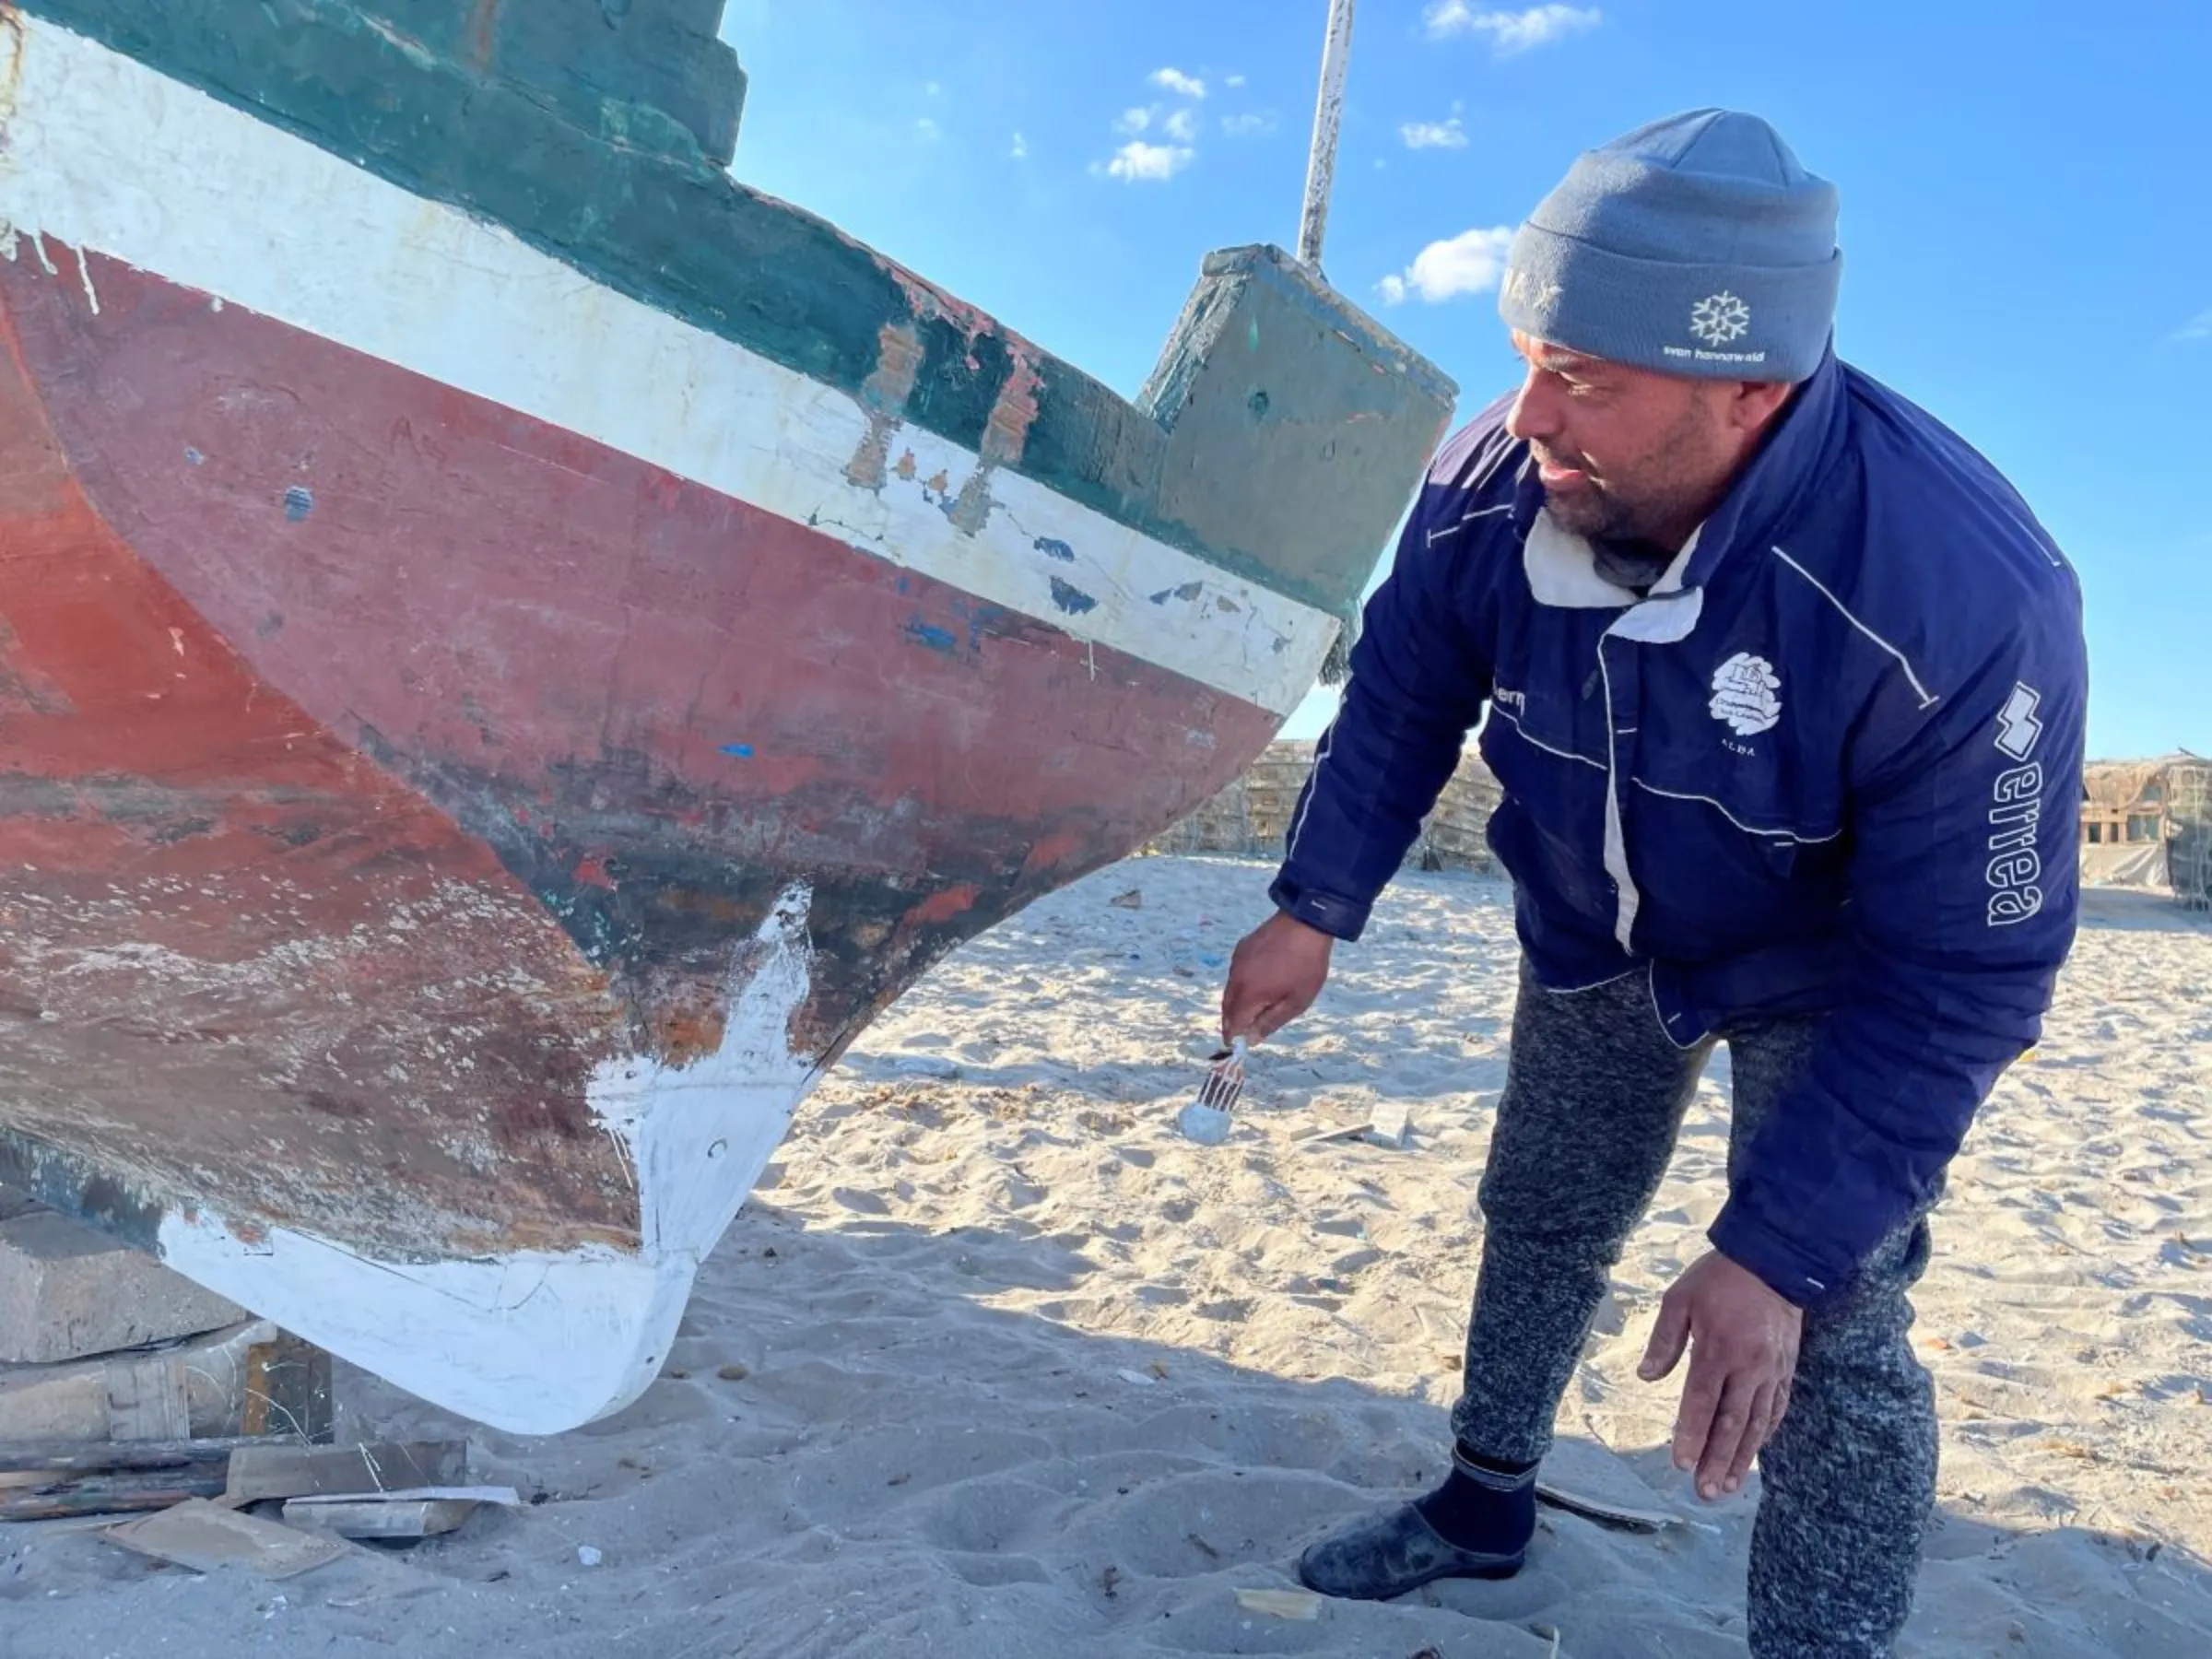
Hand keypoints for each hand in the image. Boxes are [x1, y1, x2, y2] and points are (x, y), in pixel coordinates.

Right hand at [1219, 911, 1333, 1043]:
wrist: (1306, 923)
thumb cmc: (1305, 967)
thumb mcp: (1296, 1002)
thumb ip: (1271, 1022)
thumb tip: (1252, 1039)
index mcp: (1248, 994)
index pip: (1233, 1023)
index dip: (1233, 1037)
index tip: (1235, 1046)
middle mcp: (1236, 978)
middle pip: (1227, 1007)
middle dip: (1231, 1022)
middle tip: (1240, 1032)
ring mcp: (1237, 961)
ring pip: (1231, 989)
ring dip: (1237, 1003)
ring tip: (1251, 1009)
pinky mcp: (1242, 948)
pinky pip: (1237, 973)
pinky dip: (1242, 984)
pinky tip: (1257, 983)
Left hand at [1638, 1250, 1802, 1500]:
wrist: (1774, 1260)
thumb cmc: (1719, 1278)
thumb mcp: (1680, 1299)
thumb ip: (1663, 1341)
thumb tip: (1645, 1377)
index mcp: (1718, 1351)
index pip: (1702, 1404)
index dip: (1691, 1436)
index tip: (1680, 1464)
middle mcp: (1748, 1368)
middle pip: (1731, 1424)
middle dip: (1716, 1461)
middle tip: (1704, 1492)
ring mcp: (1772, 1371)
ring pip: (1756, 1424)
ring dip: (1741, 1458)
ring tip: (1727, 1486)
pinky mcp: (1787, 1368)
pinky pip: (1777, 1408)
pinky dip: (1765, 1434)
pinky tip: (1754, 1452)